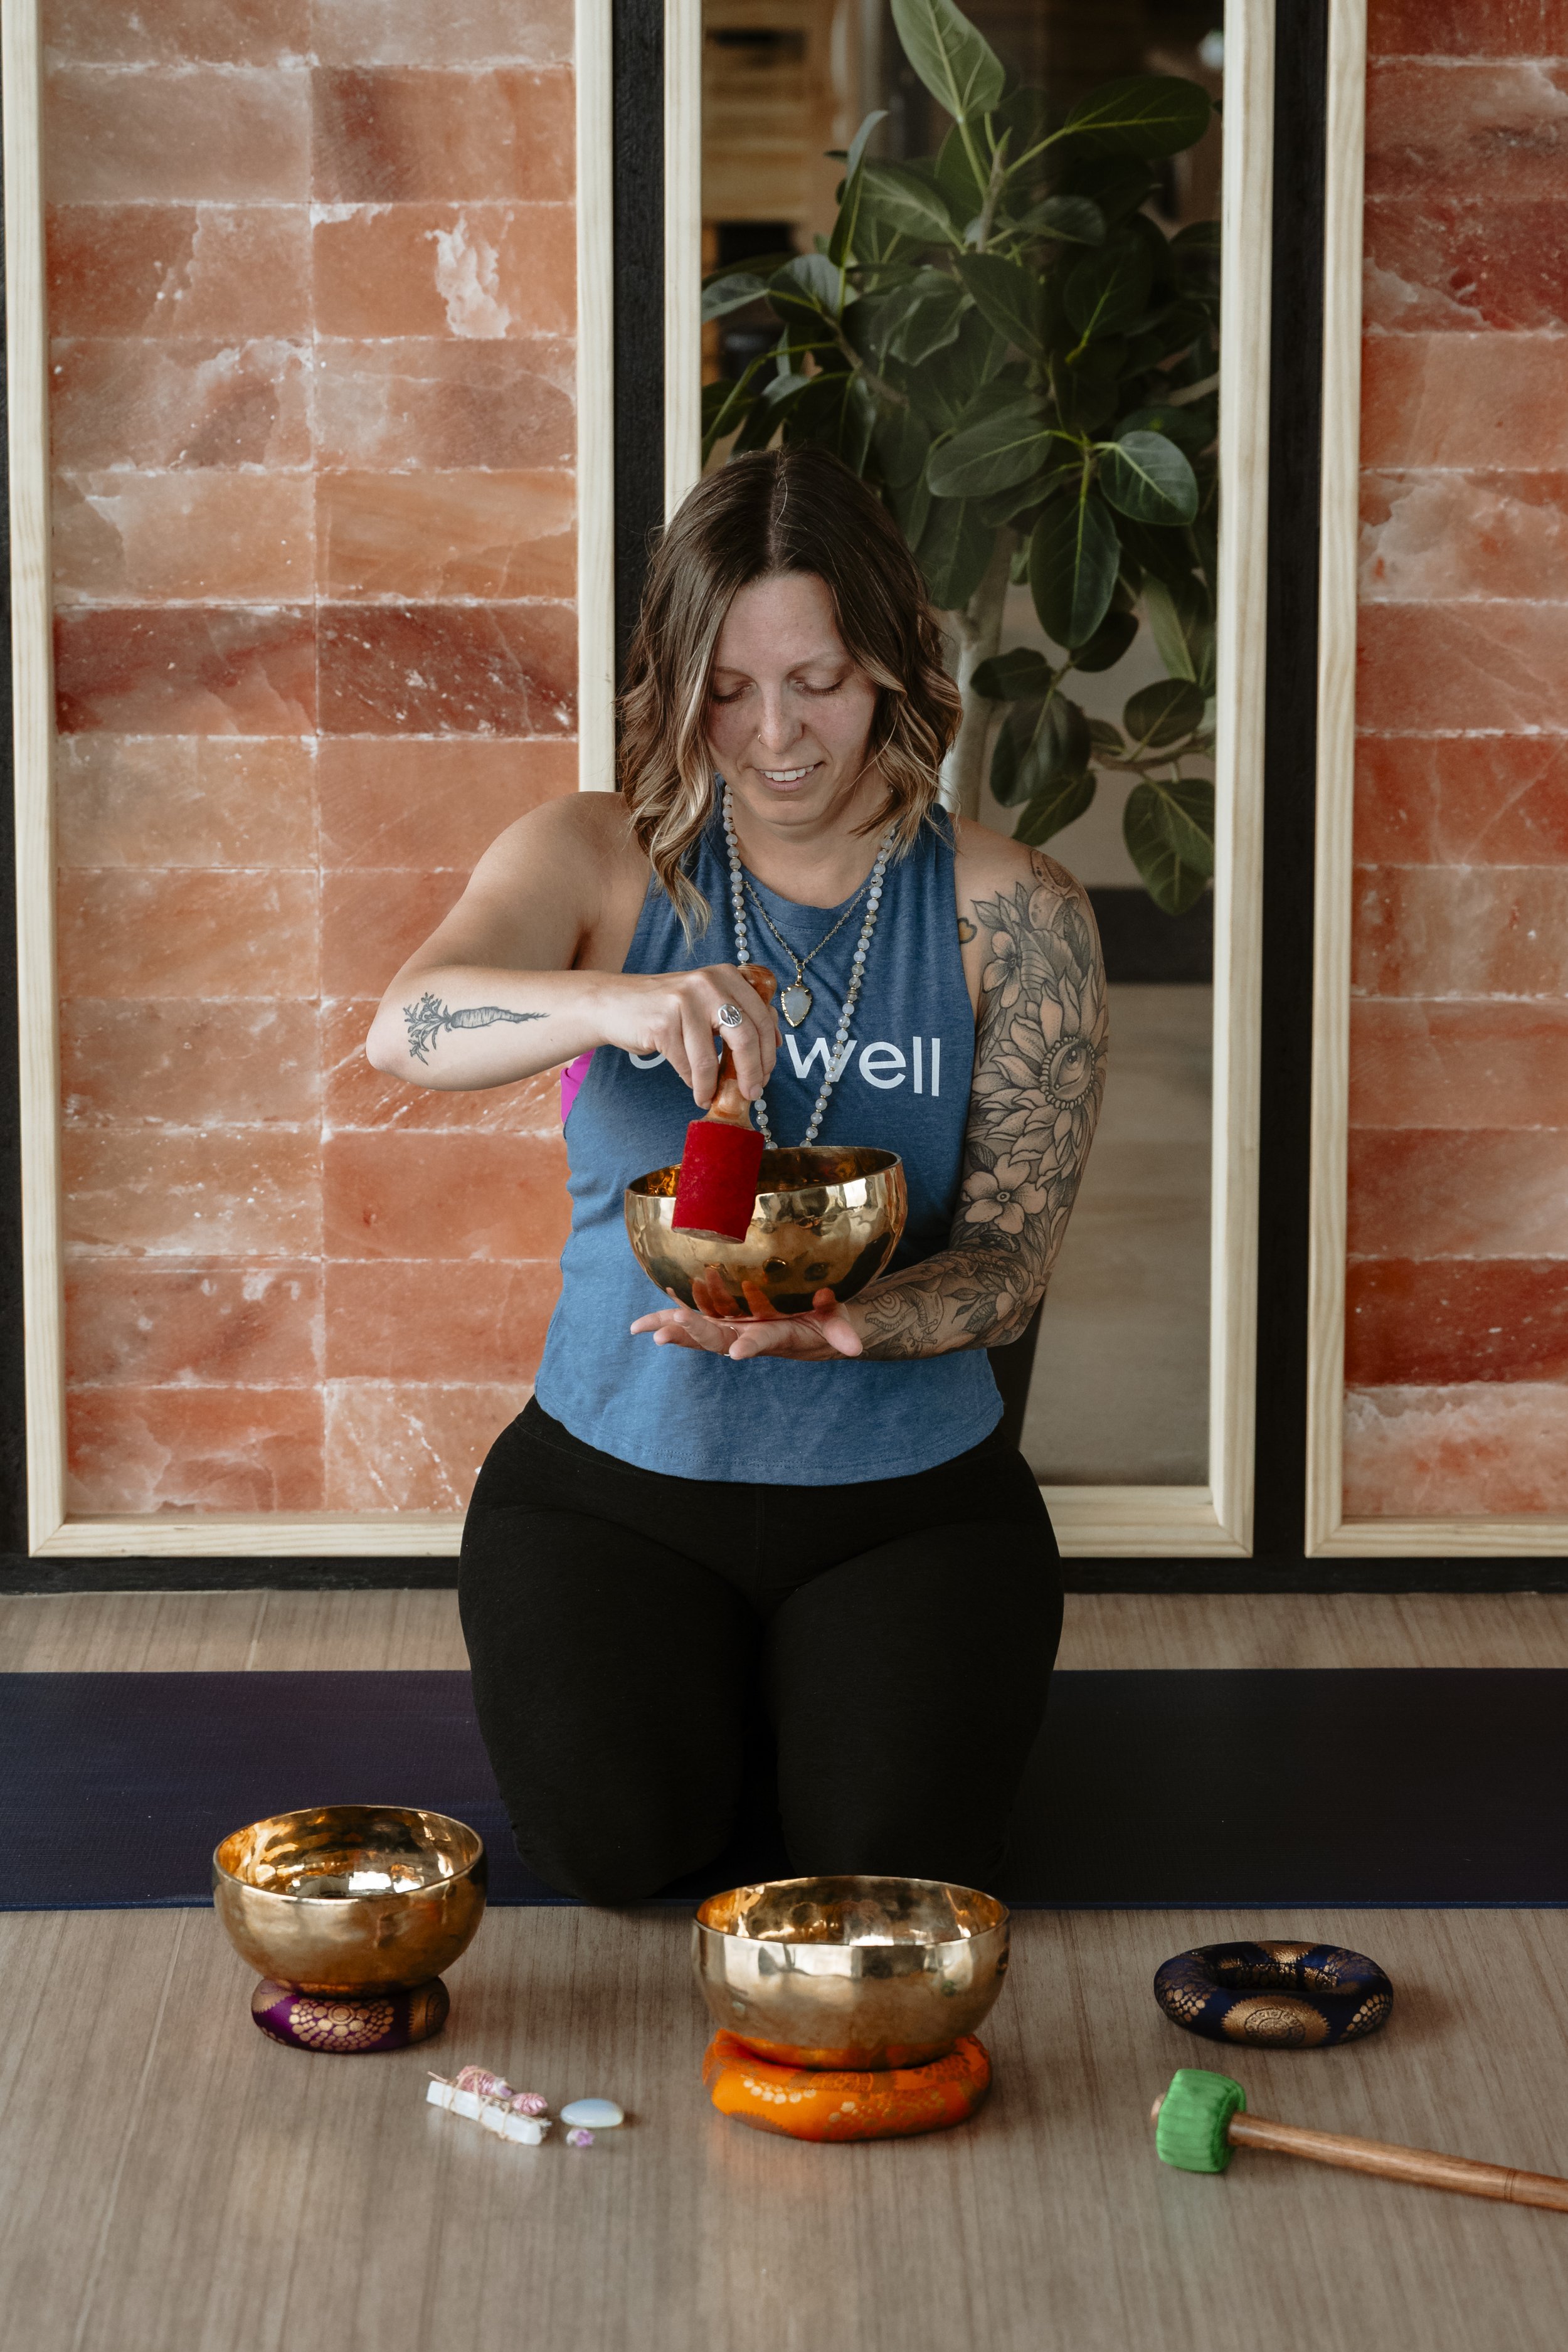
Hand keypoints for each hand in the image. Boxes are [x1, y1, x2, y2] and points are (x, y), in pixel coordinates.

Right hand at [591, 966, 777, 1107]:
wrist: (613, 1003)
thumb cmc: (665, 1007)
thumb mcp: (705, 999)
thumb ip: (737, 1013)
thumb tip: (771, 1045)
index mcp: (727, 976)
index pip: (761, 1018)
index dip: (768, 1053)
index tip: (767, 1075)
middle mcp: (708, 983)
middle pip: (745, 1037)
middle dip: (752, 1073)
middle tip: (752, 1093)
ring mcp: (684, 1002)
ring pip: (711, 1059)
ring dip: (714, 1087)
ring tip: (712, 1098)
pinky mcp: (662, 1024)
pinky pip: (687, 1066)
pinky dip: (694, 1083)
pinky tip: (695, 1088)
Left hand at [630, 1285, 862, 1362]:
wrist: (805, 1326)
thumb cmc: (822, 1319)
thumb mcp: (835, 1321)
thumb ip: (841, 1332)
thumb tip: (854, 1347)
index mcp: (774, 1335)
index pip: (760, 1341)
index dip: (750, 1345)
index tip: (737, 1352)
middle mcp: (746, 1336)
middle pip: (717, 1340)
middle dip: (695, 1336)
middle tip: (669, 1334)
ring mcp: (729, 1329)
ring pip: (697, 1334)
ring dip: (673, 1332)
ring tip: (649, 1333)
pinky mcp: (717, 1320)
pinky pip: (686, 1322)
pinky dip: (663, 1322)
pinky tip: (637, 1327)